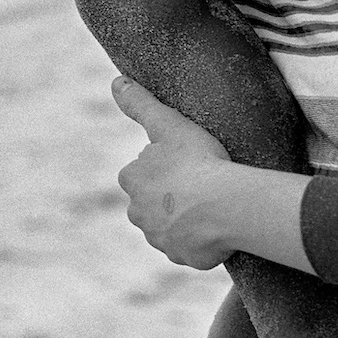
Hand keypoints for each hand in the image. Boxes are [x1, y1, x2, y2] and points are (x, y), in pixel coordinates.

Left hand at [112, 77, 238, 269]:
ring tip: (214, 203)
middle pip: (153, 202)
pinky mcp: (181, 257)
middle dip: (171, 196)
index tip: (187, 162)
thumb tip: (116, 81)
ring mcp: (159, 238)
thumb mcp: (169, 124)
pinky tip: (219, 226)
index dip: (165, 166)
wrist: (222, 206)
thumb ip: (141, 104)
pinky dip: (202, 240)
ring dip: (186, 219)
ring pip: (171, 226)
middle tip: (202, 182)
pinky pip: (190, 247)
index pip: (142, 171)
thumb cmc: (197, 161)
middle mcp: (137, 213)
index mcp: (132, 180)